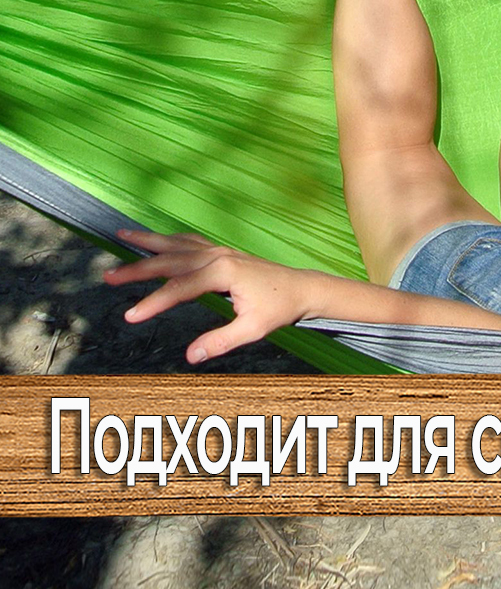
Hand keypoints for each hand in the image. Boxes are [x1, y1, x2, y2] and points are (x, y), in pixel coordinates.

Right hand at [104, 230, 315, 364]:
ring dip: (147, 242)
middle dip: (137, 268)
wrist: (300, 288)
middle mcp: (217, 256)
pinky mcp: (221, 252)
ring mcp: (219, 250)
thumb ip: (220, 341)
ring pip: (176, 244)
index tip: (130, 316)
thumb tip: (190, 356)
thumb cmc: (278, 308)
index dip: (154, 302)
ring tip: (120, 236)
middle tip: (108, 276)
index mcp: (223, 272)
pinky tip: (155, 240)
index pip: (180, 288)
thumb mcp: (252, 330)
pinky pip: (188, 242)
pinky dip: (168, 239)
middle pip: (170, 261)